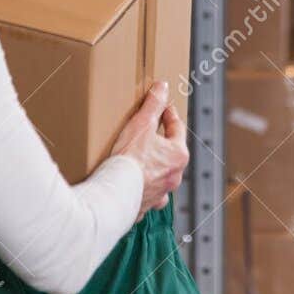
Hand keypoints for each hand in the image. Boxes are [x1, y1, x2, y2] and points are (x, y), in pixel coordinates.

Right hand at [109, 82, 188, 213]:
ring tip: (141, 162)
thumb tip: (162, 88)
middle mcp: (174, 176)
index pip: (177, 128)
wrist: (115, 193)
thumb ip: (153, 104)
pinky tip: (132, 185)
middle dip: (162, 142)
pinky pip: (147, 195)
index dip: (169, 114)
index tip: (163, 107)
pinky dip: (142, 189)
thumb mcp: (142, 124)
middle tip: (151, 132)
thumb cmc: (129, 160)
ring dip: (154, 169)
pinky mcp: (145, 205)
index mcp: (178, 155)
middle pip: (171, 153)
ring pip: (162, 177)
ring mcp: (161, 192)